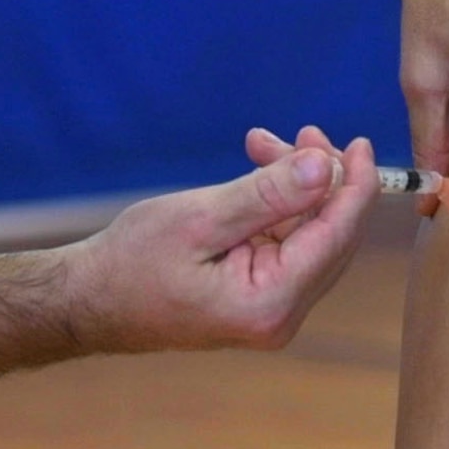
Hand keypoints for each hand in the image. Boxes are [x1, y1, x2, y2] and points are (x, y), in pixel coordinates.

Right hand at [63, 132, 379, 352]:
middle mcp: (281, 315)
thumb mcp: (200, 217)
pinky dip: (277, 205)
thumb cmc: (131, 263)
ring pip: (309, 234)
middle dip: (320, 178)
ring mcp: (271, 310)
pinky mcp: (258, 297)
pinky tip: (257, 169)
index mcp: (271, 303)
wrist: (89, 301)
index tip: (360, 143)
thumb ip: (268, 194)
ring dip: (295, 186)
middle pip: (330, 235)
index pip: (336, 236)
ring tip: (260, 144)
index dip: (355, 185)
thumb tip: (326, 166)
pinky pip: (286, 243)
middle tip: (303, 132)